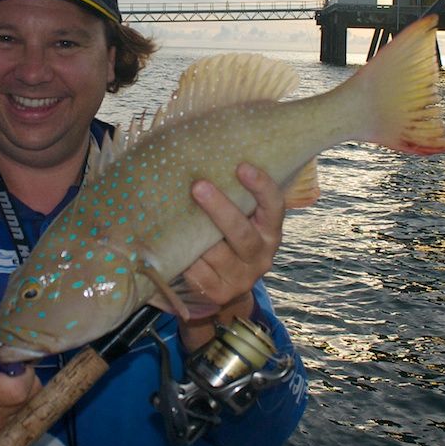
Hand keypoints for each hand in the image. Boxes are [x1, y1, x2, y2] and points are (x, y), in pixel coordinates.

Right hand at [0, 331, 41, 445]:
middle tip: (12, 369)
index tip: (15, 360)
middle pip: (29, 399)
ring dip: (24, 395)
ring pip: (27, 411)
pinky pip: (18, 423)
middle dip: (27, 379)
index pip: (18, 389)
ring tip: (6, 383)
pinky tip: (1, 399)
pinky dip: (17, 409)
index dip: (25, 372)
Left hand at [179, 163, 284, 350]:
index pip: (274, 206)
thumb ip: (233, 196)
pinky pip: (196, 271)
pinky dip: (184, 257)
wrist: (227, 286)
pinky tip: (170, 244)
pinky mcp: (218, 293)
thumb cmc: (227, 237)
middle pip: (241, 232)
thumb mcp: (240, 217)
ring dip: (194, 235)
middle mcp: (261, 256)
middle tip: (198, 186)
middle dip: (219, 208)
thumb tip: (200, 152)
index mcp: (270, 231)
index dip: (261, 186)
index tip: (242, 166)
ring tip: (172, 215)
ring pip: (215, 253)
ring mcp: (241, 278)